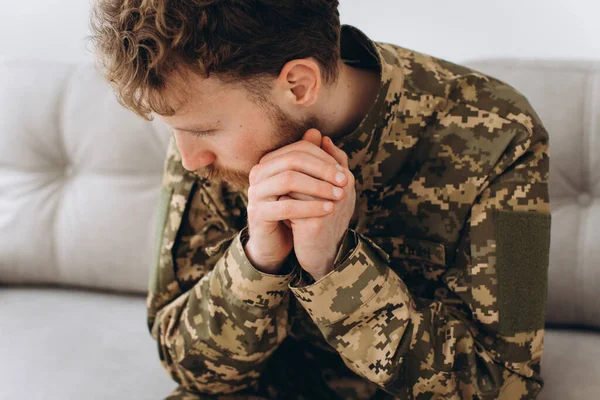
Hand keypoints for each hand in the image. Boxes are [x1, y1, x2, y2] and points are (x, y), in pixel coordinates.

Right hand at [244, 129, 346, 273]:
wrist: (275, 243)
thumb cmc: (293, 211)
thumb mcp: (305, 186)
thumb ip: (310, 160)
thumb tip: (317, 133)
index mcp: (269, 163)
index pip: (298, 149)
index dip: (322, 157)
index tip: (343, 170)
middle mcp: (258, 173)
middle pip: (292, 161)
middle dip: (322, 169)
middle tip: (344, 180)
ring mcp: (255, 193)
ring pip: (288, 180)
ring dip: (318, 186)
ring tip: (340, 195)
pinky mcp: (258, 214)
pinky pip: (286, 207)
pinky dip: (310, 207)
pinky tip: (329, 209)